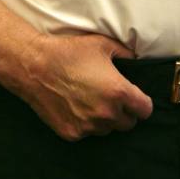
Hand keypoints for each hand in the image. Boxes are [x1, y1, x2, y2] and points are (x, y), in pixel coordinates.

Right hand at [15, 32, 152, 140]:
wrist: (35, 67)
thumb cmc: (69, 53)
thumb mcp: (103, 45)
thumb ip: (126, 54)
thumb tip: (137, 60)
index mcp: (118, 92)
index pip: (145, 110)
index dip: (142, 103)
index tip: (135, 99)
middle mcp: (106, 113)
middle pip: (128, 124)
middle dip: (124, 113)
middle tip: (112, 98)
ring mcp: (88, 126)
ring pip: (107, 130)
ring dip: (105, 120)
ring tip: (91, 101)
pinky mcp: (72, 133)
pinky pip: (87, 133)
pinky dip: (85, 124)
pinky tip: (76, 107)